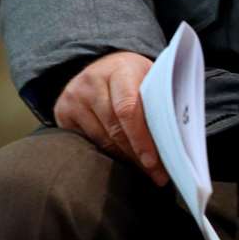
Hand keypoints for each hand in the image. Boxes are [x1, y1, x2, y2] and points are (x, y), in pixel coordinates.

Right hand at [54, 51, 165, 185]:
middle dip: (137, 155)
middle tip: (157, 174)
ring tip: (144, 171)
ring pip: (101, 141)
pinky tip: (122, 161)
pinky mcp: (62, 113)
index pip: (128, 110)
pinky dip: (107, 154)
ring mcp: (73, 98)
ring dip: (125, 159)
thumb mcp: (148, 75)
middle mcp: (91, 83)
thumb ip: (158, 99)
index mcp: (120, 70)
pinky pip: (87, 143)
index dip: (141, 139)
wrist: (102, 64)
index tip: (154, 162)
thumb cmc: (133, 74)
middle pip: (114, 130)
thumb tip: (177, 134)